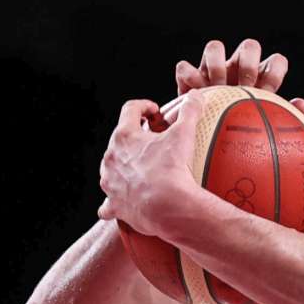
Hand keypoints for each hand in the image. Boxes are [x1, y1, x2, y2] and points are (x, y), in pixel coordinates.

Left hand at [97, 92, 205, 237]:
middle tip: (153, 142)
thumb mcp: (184, 134)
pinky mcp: (114, 204)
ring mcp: (110, 182)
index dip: (144, 107)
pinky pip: (108, 204)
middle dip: (135, 138)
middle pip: (119, 139)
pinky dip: (114, 202)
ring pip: (111, 169)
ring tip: (142, 169)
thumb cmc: (172, 169)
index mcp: (124, 137)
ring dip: (124, 167)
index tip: (154, 112)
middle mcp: (111, 158)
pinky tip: (123, 201)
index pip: (130, 110)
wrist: (167, 206)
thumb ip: (190, 111)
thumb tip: (195, 96)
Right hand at [165, 40, 303, 125]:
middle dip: (248, 64)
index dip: (275, 71)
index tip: (269, 91)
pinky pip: (185, 67)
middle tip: (244, 86)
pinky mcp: (189, 78)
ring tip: (217, 87)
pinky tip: (196, 93)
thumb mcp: (258, 124)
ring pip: (214, 47)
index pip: (276, 61)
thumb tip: (301, 104)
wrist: (205, 139)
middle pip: (249, 46)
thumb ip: (281, 114)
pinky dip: (189, 77)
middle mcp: (237, 68)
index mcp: (260, 78)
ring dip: (216, 66)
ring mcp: (212, 70)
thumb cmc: (238, 130)